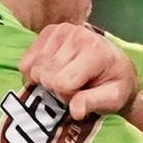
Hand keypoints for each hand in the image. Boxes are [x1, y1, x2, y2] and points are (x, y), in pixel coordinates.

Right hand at [18, 24, 138, 119]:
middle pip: (46, 77)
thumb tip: (75, 111)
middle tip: (75, 86)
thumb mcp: (112, 99)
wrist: (116, 66)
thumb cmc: (114, 84)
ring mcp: (62, 30)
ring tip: (66, 77)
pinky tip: (52, 71)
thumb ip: (93, 103)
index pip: (61, 84)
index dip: (68, 97)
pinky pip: (27, 60)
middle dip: (57, 88)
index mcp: (95, 51)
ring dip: (47, 79)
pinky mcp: (50, 31)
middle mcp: (78, 35)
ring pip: (35, 69)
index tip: (82, 94)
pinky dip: (35, 71)